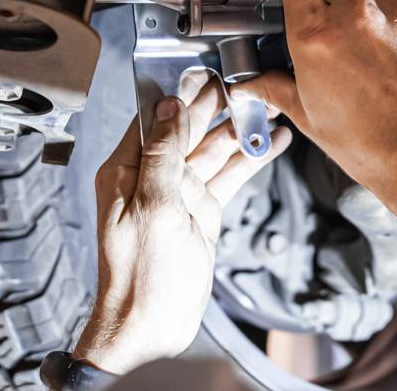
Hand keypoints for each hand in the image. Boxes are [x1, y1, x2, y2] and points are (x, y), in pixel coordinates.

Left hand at [73, 74, 290, 374]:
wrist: (150, 326)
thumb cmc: (140, 277)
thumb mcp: (152, 208)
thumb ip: (162, 154)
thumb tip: (167, 107)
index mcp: (126, 171)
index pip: (155, 119)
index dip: (181, 94)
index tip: (205, 71)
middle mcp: (152, 178)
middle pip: (188, 129)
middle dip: (216, 106)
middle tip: (242, 81)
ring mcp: (179, 195)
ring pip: (213, 151)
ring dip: (239, 130)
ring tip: (266, 107)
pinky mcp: (201, 212)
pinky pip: (228, 177)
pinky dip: (249, 160)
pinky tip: (270, 143)